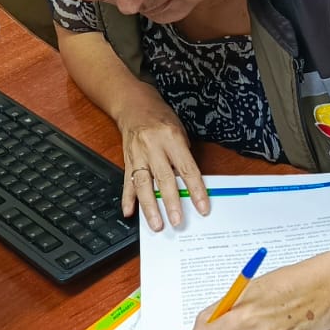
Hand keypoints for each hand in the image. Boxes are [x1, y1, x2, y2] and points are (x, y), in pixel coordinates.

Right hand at [116, 100, 208, 230]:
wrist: (134, 105)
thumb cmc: (161, 119)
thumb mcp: (180, 131)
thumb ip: (184, 157)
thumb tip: (191, 186)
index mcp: (172, 138)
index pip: (187, 169)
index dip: (196, 190)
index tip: (202, 207)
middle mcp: (153, 147)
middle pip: (164, 179)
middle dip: (171, 202)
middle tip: (177, 221)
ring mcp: (138, 155)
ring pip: (143, 184)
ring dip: (150, 207)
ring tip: (156, 224)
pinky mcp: (127, 160)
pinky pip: (127, 182)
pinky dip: (127, 199)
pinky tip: (129, 212)